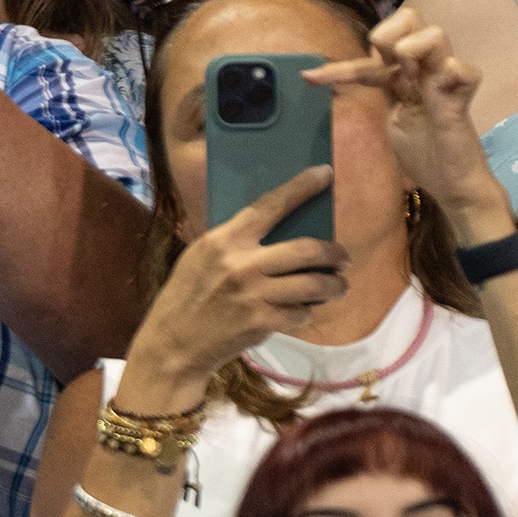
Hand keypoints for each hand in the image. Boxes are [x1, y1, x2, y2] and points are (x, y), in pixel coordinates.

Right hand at [120, 163, 347, 407]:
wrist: (174, 342)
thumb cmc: (188, 294)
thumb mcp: (202, 256)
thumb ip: (236, 242)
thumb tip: (280, 229)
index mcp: (224, 240)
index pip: (270, 206)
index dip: (300, 188)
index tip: (325, 173)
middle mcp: (242, 264)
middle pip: (306, 249)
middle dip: (333, 253)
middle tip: (343, 257)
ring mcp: (253, 295)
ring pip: (314, 284)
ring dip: (334, 285)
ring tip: (337, 285)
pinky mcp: (262, 322)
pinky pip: (301, 313)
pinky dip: (305, 312)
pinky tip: (300, 311)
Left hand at [307, 11, 515, 239]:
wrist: (452, 186)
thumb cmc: (424, 154)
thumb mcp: (392, 118)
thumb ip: (381, 93)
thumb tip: (344, 79)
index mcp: (407, 76)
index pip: (373, 54)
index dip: (338, 67)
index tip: (308, 78)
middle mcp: (426, 71)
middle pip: (411, 18)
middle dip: (388, 34)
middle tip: (387, 67)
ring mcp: (446, 82)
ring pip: (436, 34)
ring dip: (414, 51)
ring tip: (411, 79)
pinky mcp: (463, 99)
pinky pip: (465, 70)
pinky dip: (452, 72)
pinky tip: (441, 90)